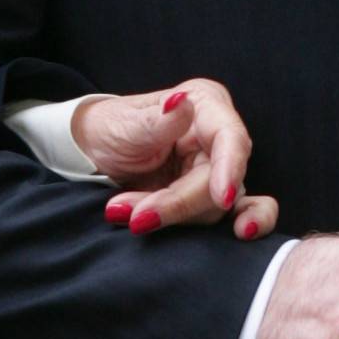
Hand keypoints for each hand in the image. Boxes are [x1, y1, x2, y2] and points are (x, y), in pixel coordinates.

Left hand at [74, 81, 278, 240]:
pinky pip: (237, 214)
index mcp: (206, 107)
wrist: (93, 155)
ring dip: (170, 215)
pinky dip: (244, 224)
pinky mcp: (209, 199)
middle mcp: (218, 139)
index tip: (224, 198)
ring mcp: (217, 172)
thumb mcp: (125, 124)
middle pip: (219, 181)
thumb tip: (180, 104)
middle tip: (135, 216)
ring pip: (214, 206)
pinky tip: (243, 234)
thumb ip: (156, 121)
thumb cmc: (110, 129)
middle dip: (177, 202)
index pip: (231, 138)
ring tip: (123, 211)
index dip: (230, 168)